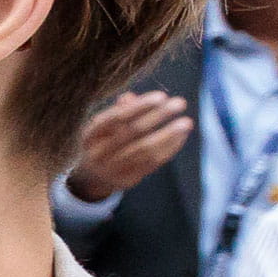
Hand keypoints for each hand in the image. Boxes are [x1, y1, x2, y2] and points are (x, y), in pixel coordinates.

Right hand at [66, 89, 192, 198]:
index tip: (162, 96)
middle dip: (158, 116)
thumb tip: (132, 97)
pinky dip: (168, 149)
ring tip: (187, 122)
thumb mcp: (103, 127)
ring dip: (169, 135)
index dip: (140, 106)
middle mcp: (98, 153)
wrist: (91, 178)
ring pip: (145, 150)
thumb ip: (118, 111)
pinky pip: (152, 163)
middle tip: (180, 103)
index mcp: (90, 135)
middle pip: (132, 132)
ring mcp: (112, 169)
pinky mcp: (127, 181)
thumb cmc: (102, 143)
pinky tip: (180, 137)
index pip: (116, 117)